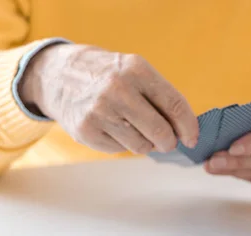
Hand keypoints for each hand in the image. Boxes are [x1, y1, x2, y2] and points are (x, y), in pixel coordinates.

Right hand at [19, 44, 197, 153]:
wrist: (58, 75)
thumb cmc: (107, 75)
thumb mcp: (135, 71)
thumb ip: (161, 97)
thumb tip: (186, 130)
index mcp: (136, 70)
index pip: (174, 105)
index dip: (188, 127)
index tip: (192, 138)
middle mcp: (118, 90)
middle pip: (161, 132)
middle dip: (169, 142)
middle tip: (167, 141)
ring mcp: (100, 112)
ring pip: (142, 146)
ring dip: (145, 143)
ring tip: (133, 127)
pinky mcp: (86, 131)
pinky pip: (120, 150)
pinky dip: (122, 144)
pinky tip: (112, 128)